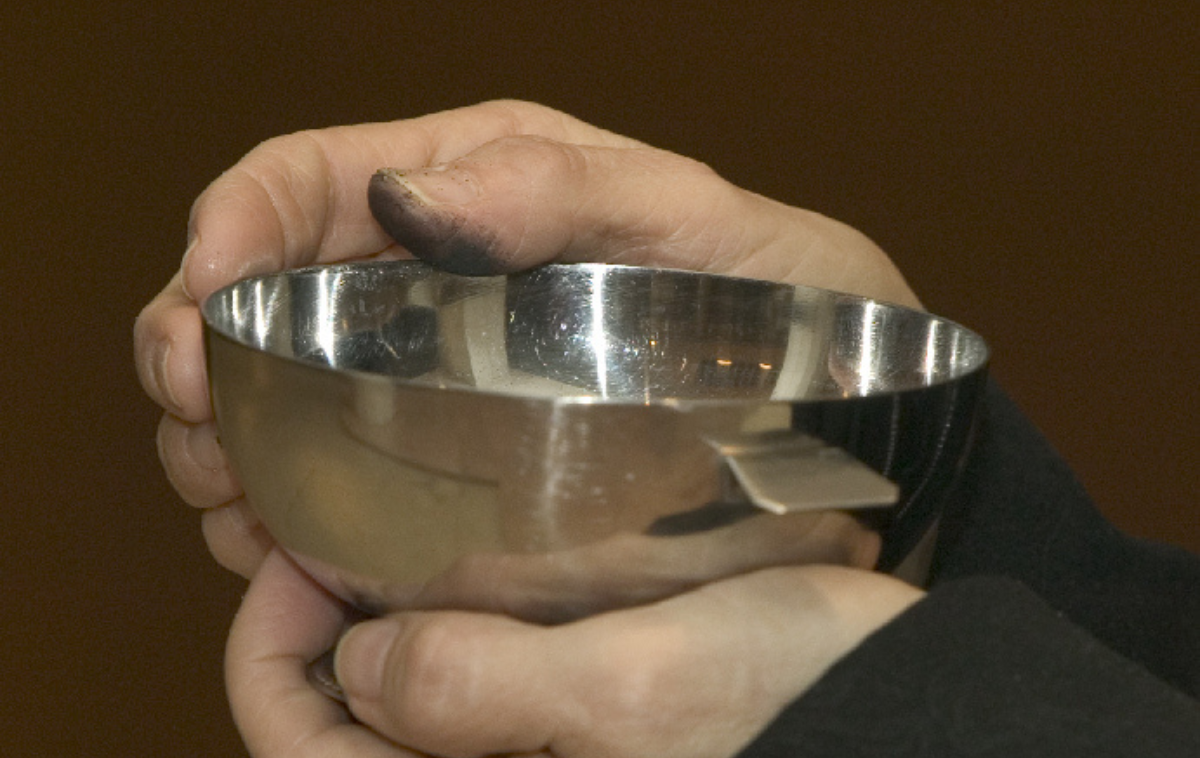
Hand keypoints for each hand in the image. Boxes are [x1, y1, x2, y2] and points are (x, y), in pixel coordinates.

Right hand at [134, 99, 917, 578]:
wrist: (843, 410)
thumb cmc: (788, 303)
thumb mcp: (700, 221)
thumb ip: (563, 187)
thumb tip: (410, 197)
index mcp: (472, 185)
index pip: (302, 181)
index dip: (224, 233)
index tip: (199, 309)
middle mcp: (431, 272)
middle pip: (258, 291)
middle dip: (196, 350)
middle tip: (201, 427)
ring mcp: (429, 366)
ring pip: (268, 385)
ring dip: (221, 436)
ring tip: (233, 493)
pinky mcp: (444, 451)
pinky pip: (323, 466)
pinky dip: (276, 502)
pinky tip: (284, 538)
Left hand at [227, 550, 922, 757]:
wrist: (914, 712)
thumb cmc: (800, 704)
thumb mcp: (635, 687)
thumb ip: (480, 690)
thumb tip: (361, 661)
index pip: (295, 743)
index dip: (268, 646)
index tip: (294, 542)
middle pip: (339, 719)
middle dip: (318, 618)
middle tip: (340, 509)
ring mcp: (538, 753)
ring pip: (405, 691)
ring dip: (382, 608)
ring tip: (398, 513)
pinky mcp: (577, 720)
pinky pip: (475, 675)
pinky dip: (453, 613)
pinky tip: (484, 546)